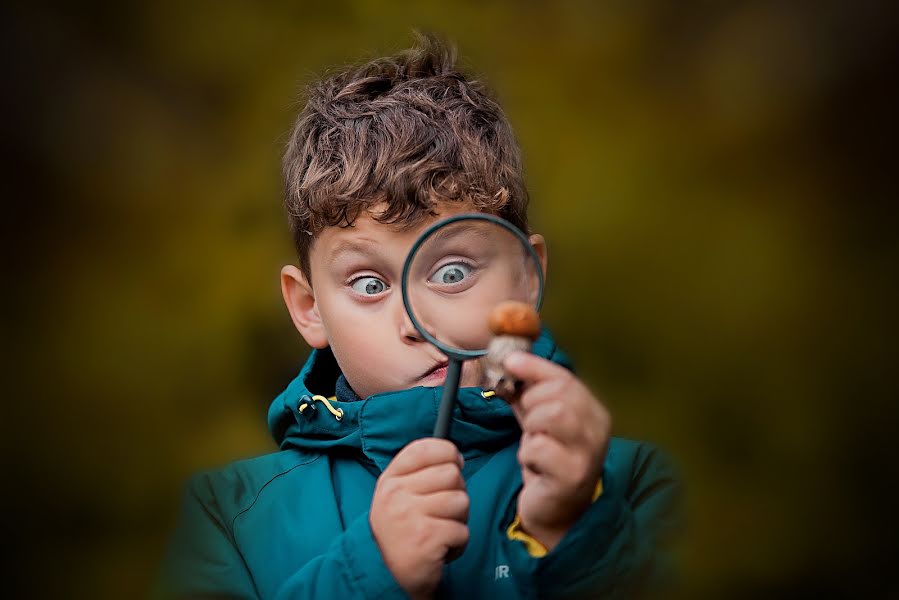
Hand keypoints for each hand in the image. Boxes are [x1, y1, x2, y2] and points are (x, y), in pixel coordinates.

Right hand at [370, 438, 469, 598]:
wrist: (388, 575)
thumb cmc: (401, 530)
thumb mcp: (398, 495)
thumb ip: (420, 472)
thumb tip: (456, 458)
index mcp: (390, 479)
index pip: (425, 448)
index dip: (448, 453)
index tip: (454, 465)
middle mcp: (396, 494)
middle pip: (451, 474)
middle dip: (455, 494)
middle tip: (441, 512)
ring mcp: (409, 515)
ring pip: (461, 501)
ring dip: (458, 521)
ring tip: (440, 530)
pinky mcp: (426, 538)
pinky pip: (462, 530)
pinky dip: (458, 543)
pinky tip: (440, 547)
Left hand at [503, 351, 611, 551]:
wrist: (555, 511)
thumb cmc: (547, 461)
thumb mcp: (538, 420)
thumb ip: (528, 392)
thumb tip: (510, 361)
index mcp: (594, 412)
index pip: (565, 377)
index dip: (535, 367)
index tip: (509, 361)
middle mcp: (598, 429)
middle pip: (559, 394)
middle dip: (532, 404)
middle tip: (529, 423)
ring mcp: (588, 453)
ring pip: (553, 415)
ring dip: (532, 428)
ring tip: (533, 443)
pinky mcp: (573, 475)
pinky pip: (539, 448)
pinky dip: (527, 455)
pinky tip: (534, 466)